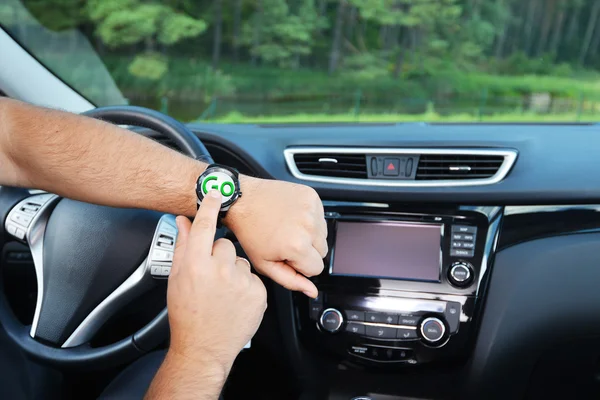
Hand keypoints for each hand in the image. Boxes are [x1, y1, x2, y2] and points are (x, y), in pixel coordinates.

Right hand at [167, 189, 266, 373]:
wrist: (204, 347)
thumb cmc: (187, 316)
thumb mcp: (178, 279)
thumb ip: (183, 246)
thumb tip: (183, 222)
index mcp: (195, 265)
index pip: (204, 226)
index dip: (211, 206)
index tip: (217, 191)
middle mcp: (219, 270)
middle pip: (226, 245)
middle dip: (220, 255)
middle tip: (212, 276)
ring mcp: (241, 282)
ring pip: (241, 262)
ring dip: (234, 271)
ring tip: (224, 292)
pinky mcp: (258, 293)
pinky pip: (253, 278)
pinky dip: (246, 285)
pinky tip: (235, 299)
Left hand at [224, 177, 327, 297]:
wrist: (243, 201)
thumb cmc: (250, 230)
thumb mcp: (265, 264)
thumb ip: (291, 280)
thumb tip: (311, 291)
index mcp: (297, 245)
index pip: (316, 268)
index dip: (300, 265)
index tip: (287, 255)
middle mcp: (308, 226)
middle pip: (322, 251)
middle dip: (306, 250)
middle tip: (285, 241)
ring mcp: (311, 209)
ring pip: (323, 234)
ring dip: (309, 234)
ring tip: (287, 228)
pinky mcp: (311, 197)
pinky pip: (320, 217)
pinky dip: (309, 219)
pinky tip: (291, 217)